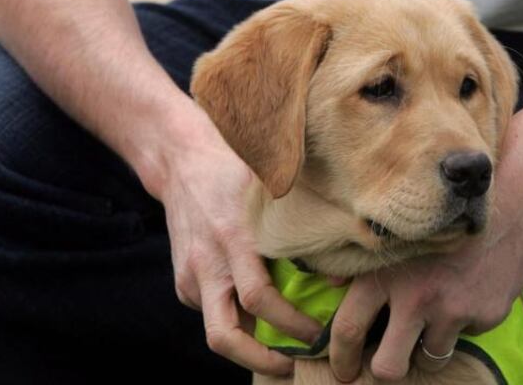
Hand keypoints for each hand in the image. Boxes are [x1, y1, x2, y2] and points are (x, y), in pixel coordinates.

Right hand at [151, 121, 321, 375]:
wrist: (180, 159)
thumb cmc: (235, 167)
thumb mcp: (271, 185)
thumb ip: (304, 221)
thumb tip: (342, 268)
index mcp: (234, 239)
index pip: (260, 299)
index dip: (291, 324)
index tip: (317, 333)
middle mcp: (208, 263)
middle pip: (225, 336)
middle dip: (260, 360)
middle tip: (293, 366)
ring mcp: (191, 275)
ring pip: (216, 329)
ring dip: (248, 347)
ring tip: (282, 353)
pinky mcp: (183, 281)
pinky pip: (210, 312)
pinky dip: (235, 321)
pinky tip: (260, 319)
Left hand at [328, 107, 522, 381]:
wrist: (512, 204)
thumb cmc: (447, 216)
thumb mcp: (403, 233)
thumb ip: (366, 262)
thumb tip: (332, 284)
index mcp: (388, 275)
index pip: (348, 329)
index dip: (340, 358)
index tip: (342, 371)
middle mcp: (417, 296)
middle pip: (387, 365)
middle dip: (384, 370)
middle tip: (387, 362)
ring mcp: (454, 310)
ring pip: (429, 358)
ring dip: (427, 346)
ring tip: (433, 320)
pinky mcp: (485, 317)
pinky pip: (465, 337)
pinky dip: (462, 324)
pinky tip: (467, 293)